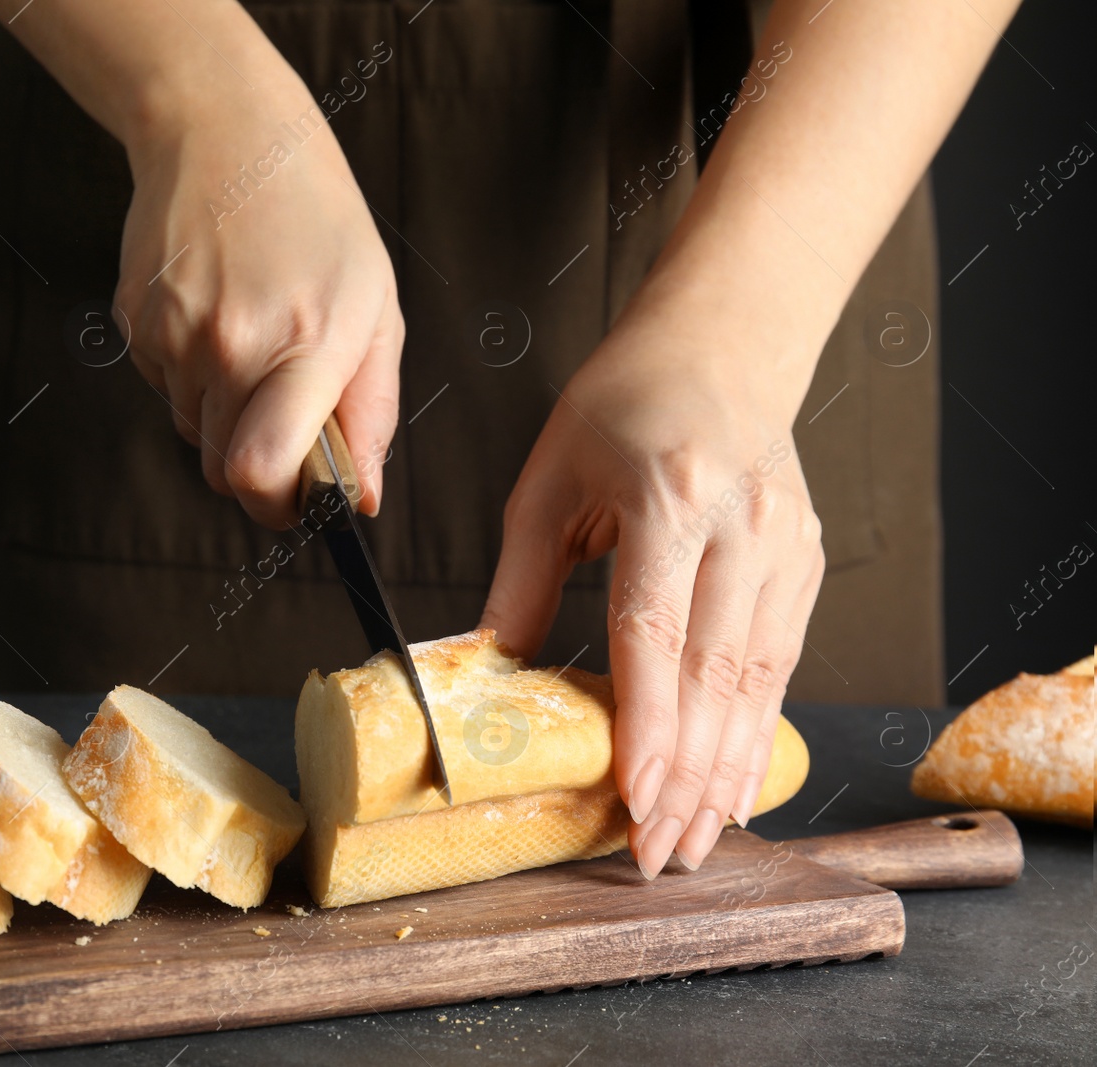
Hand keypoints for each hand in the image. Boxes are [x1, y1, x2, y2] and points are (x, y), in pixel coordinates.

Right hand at [114, 84, 401, 525]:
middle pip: (224, 470)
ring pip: (193, 432)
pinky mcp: (134, 324)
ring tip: (253, 337)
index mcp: (303, 344)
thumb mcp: (376, 310)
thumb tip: (363, 500)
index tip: (298, 502)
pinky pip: (163, 390)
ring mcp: (172, 335)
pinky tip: (216, 314)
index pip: (261, 472)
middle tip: (286, 408)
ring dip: (224, 413)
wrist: (225, 133)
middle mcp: (229, 345)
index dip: (277, 507)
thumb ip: (371, 413)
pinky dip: (190, 375)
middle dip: (257, 462)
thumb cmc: (317, 221)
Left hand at [479, 320, 824, 877]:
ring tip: (695, 838)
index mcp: (669, 499)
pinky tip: (734, 781)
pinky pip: (781, 664)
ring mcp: (785, 547)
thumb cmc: (624, 403)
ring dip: (727, 770)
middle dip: (689, 776)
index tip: (634, 797)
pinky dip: (756, 730)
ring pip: (759, 683)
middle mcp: (740, 528)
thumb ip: (521, 581)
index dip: (648, 726)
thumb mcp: (549, 481)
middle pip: (716, 676)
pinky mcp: (805, 565)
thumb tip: (490, 670)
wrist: (722, 348)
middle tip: (659, 851)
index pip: (656, 632)